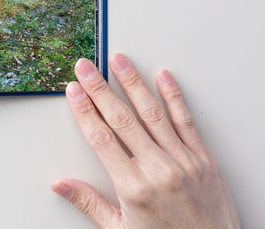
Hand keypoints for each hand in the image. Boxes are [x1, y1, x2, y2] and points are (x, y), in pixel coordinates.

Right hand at [52, 55, 238, 227]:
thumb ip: (90, 203)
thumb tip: (60, 184)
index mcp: (134, 187)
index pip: (101, 139)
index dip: (84, 112)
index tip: (73, 92)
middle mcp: (159, 170)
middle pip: (122, 119)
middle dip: (100, 89)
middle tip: (86, 67)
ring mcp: (183, 161)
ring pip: (153, 113)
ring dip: (134, 83)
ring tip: (120, 61)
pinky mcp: (204, 159)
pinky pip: (186, 121)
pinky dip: (174, 97)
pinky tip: (163, 77)